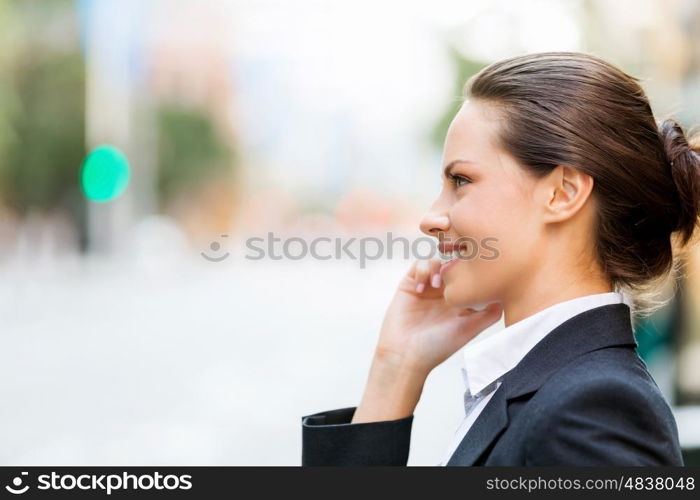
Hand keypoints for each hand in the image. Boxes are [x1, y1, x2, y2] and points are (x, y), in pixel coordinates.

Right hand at [375, 256, 502, 375]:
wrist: (406, 354)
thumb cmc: (438, 346)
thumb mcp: (469, 329)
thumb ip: (489, 314)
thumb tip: (505, 297)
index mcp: (460, 301)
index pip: (470, 276)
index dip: (474, 268)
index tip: (477, 269)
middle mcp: (444, 292)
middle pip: (453, 264)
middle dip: (455, 262)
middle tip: (456, 270)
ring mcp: (427, 287)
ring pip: (436, 261)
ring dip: (438, 267)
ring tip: (437, 284)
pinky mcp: (409, 285)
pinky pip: (417, 265)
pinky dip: (421, 270)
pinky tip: (421, 288)